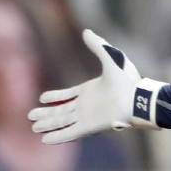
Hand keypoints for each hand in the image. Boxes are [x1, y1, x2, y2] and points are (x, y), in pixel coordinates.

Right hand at [28, 29, 160, 143]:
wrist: (139, 100)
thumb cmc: (128, 80)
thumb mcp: (111, 59)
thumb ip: (98, 47)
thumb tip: (86, 31)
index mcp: (90, 91)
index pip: (68, 96)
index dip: (55, 97)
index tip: (42, 98)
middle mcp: (87, 105)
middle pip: (62, 111)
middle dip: (47, 114)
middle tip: (31, 115)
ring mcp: (88, 117)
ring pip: (62, 122)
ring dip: (49, 124)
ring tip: (34, 127)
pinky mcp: (90, 127)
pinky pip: (70, 133)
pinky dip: (58, 136)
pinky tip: (45, 140)